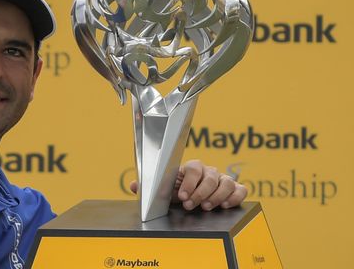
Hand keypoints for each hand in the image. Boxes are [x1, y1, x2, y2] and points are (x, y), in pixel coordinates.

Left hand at [129, 160, 246, 210]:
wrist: (191, 198)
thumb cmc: (177, 191)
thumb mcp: (164, 189)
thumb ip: (150, 187)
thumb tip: (134, 186)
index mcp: (191, 167)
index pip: (193, 168)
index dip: (188, 182)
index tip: (182, 196)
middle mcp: (208, 171)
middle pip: (210, 177)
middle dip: (200, 192)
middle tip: (191, 205)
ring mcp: (222, 179)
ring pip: (227, 182)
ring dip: (217, 196)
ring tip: (207, 207)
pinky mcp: (234, 190)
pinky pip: (241, 189)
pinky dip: (235, 196)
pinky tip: (226, 205)